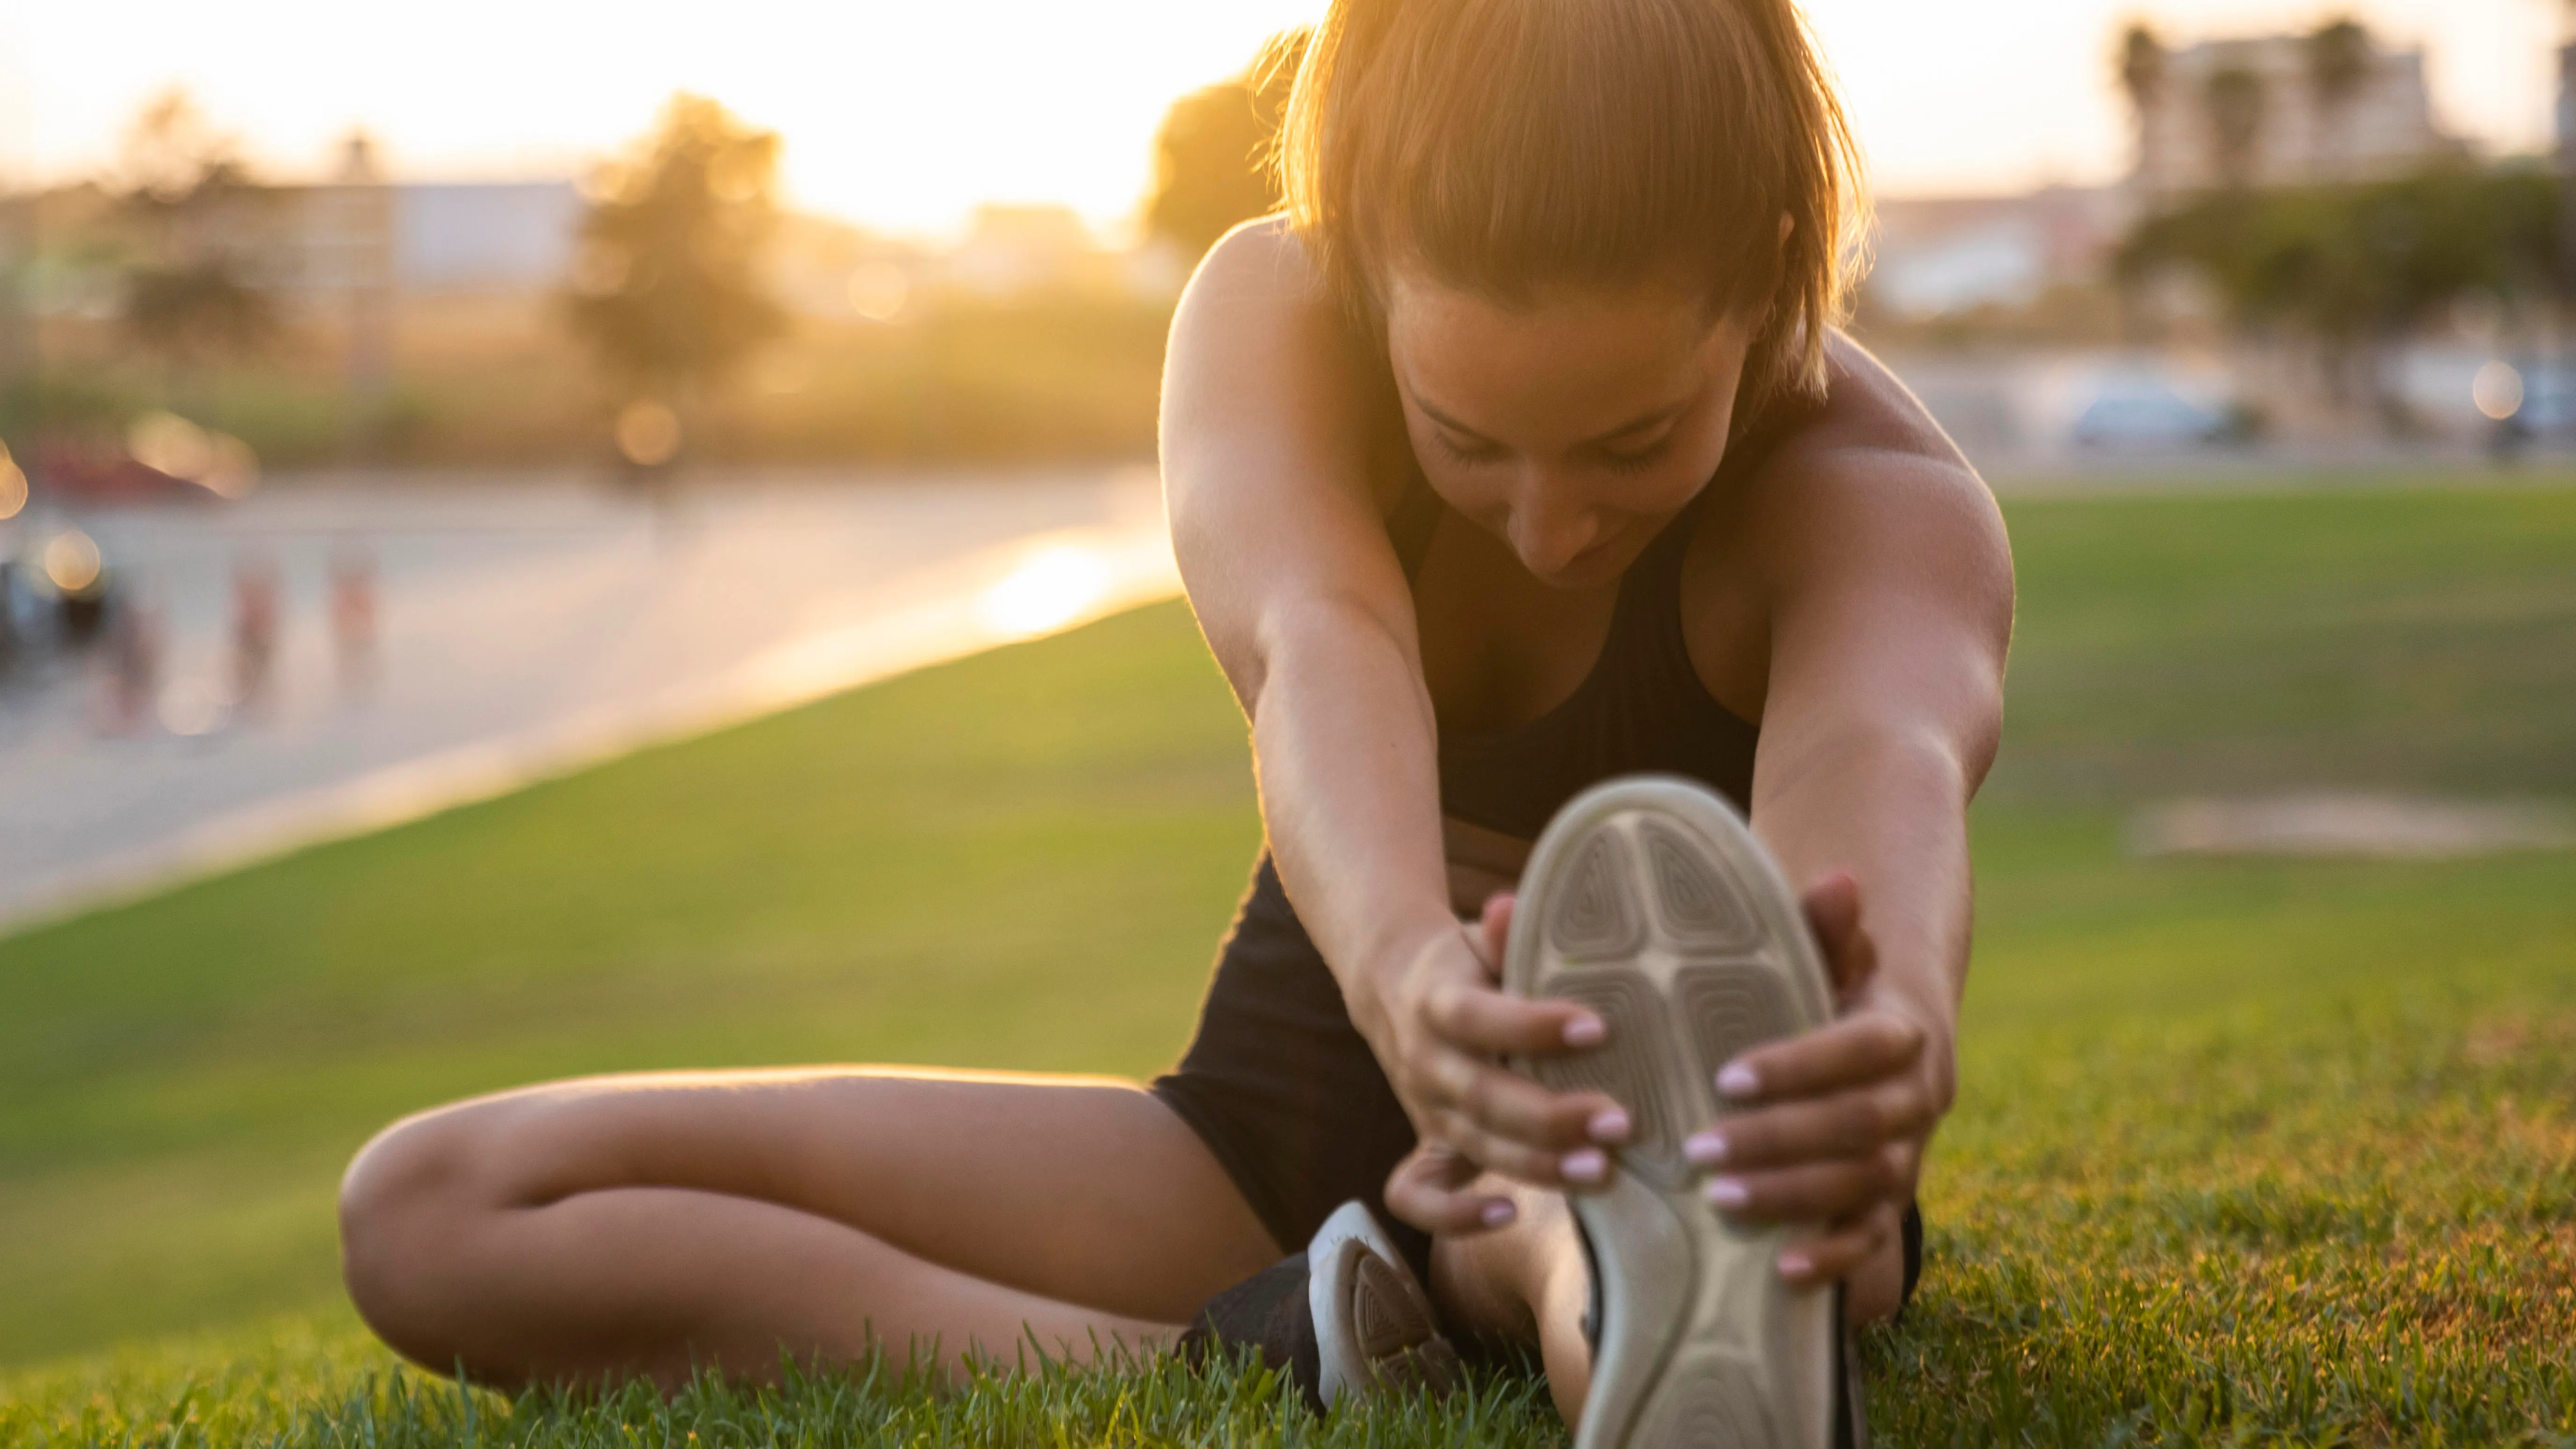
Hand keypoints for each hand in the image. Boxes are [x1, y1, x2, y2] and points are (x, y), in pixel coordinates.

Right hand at [1366, 894, 1634, 1233]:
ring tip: (1603, 1170)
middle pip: (1480, 1097)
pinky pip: (1418, 1195)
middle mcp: (1426, 1061)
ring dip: (1537, 1166)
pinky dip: (1453, 1216)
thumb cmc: (1466, 962)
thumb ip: (1502, 932)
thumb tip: (1510, 908)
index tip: (1599, 1027)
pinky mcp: (1427, 1143)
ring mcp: (1426, 1109)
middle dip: (1551, 1117)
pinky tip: (1507, 1215)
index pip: (1478, 1018)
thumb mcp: (1480, 938)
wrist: (1395, 988)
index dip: (1533, 1026)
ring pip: (1473, 1145)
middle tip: (1621, 1122)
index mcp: (1436, 1001)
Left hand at [1681, 871, 1951, 1289]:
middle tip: (1699, 1148)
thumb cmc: (1826, 994)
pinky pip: (1871, 1238)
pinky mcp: (1887, 1202)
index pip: (1860, 1049)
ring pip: (1864, 1183)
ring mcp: (1906, 1156)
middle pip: (1858, 1125)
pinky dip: (1833, 1258)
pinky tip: (1780, 1269)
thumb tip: (1838, 880)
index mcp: (1902, 1033)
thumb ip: (1825, 930)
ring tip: (1718, 1196)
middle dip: (1778, 1139)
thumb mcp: (1823, 959)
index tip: (1725, 1076)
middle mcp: (1915, 1098)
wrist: (1871, 1046)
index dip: (1798, 1066)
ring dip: (1792, 1194)